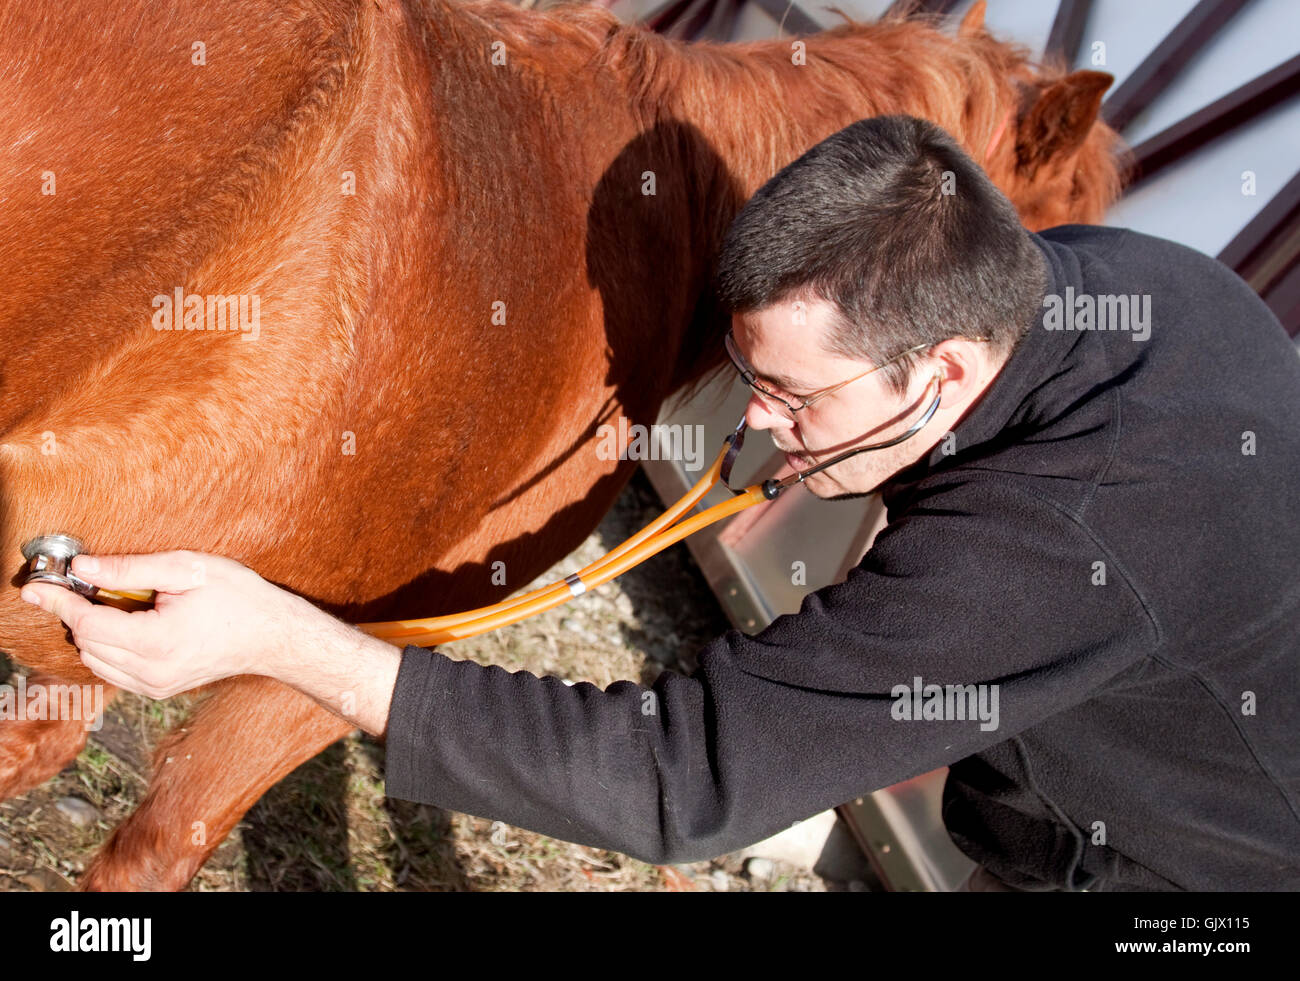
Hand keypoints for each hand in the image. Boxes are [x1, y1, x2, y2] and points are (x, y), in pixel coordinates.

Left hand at [20, 550, 321, 698]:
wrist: (273, 636)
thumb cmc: (238, 597)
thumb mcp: (187, 569)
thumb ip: (130, 570)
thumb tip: (81, 568)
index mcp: (156, 642)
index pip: (87, 623)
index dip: (58, 601)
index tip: (35, 586)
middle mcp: (151, 672)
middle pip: (85, 643)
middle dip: (76, 612)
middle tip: (83, 583)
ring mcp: (154, 686)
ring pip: (94, 660)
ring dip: (92, 631)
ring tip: (115, 602)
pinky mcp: (158, 690)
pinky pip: (113, 669)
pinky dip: (109, 646)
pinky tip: (130, 622)